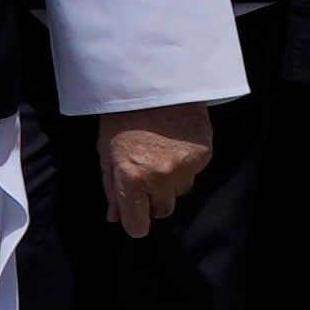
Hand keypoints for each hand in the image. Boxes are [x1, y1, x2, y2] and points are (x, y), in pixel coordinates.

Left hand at [105, 102, 218, 236]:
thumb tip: (115, 217)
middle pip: (161, 211)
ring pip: (180, 192)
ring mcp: (185, 167)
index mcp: (132, 177)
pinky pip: (194, 174)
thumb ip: (112, 187)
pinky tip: (173, 144)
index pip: (138, 225)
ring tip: (158, 152)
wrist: (152, 83)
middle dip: (152, 198)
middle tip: (143, 172)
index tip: (134, 218)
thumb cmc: (121, 117)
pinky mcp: (204, 156)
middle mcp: (161, 176)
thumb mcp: (105, 151)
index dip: (135, 222)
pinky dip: (185, 165)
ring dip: (170, 181)